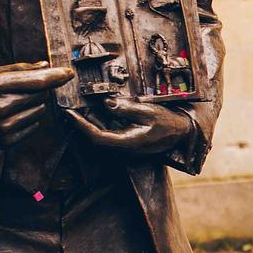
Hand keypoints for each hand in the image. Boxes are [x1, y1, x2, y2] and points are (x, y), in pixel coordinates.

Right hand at [0, 62, 73, 146]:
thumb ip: (16, 69)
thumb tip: (45, 66)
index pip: (35, 81)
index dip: (56, 76)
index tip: (68, 73)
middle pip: (40, 95)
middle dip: (37, 89)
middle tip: (19, 88)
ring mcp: (3, 127)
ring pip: (40, 111)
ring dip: (33, 105)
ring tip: (9, 103)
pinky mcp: (6, 141)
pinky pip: (33, 127)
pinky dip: (27, 119)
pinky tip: (8, 117)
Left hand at [64, 96, 192, 154]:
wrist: (182, 133)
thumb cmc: (168, 123)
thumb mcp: (148, 112)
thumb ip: (126, 108)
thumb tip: (106, 103)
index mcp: (127, 143)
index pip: (96, 136)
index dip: (80, 125)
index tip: (69, 113)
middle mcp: (124, 150)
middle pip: (95, 139)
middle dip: (81, 124)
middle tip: (69, 109)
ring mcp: (126, 149)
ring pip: (100, 138)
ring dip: (89, 124)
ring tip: (79, 109)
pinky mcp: (128, 144)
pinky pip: (108, 136)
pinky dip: (99, 125)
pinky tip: (95, 114)